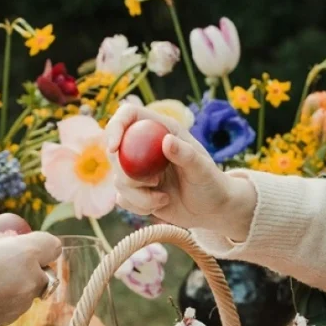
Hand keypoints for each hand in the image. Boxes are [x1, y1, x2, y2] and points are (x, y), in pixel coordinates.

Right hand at [0, 232, 61, 325]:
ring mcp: (19, 307)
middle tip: (2, 264)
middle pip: (45, 273)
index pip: (53, 246)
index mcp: (23, 254)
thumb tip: (4, 239)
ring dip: (15, 287)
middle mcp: (28, 282)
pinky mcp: (6, 324)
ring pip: (28, 293)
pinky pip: (11, 309)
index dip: (41, 244)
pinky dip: (1, 303)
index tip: (25, 245)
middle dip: (31, 268)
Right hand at [106, 104, 256, 240]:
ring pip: (119, 180)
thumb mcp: (203, 169)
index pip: (128, 116)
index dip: (116, 127)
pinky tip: (161, 204)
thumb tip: (166, 140)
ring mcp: (139, 170)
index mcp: (161, 130)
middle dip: (126, 173)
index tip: (114, 148)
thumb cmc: (212, 184)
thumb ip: (186, 154)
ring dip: (139, 196)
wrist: (211, 209)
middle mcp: (145, 147)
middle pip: (115, 151)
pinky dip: (139, 206)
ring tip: (164, 198)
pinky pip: (123, 199)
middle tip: (153, 183)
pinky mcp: (136, 191)